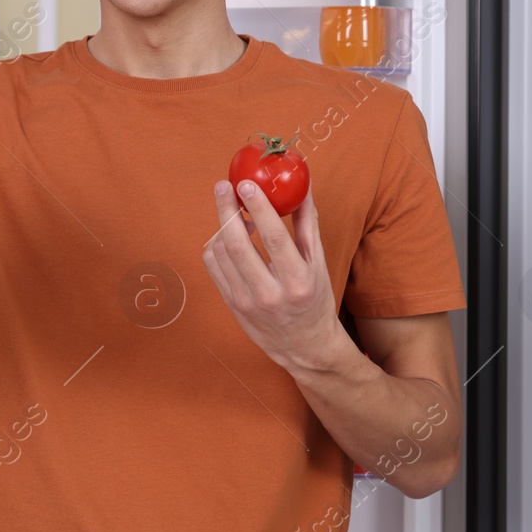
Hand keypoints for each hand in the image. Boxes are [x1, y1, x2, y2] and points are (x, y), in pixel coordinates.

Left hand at [201, 179, 342, 371]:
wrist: (304, 347)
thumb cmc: (314, 299)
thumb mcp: (318, 264)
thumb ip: (308, 223)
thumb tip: (303, 185)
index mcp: (297, 281)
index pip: (273, 238)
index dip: (258, 207)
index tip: (246, 183)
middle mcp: (269, 293)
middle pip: (237, 244)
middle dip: (226, 210)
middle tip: (224, 186)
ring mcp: (245, 302)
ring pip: (221, 253)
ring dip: (223, 225)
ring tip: (236, 212)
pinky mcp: (230, 304)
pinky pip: (213, 266)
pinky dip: (216, 244)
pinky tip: (230, 236)